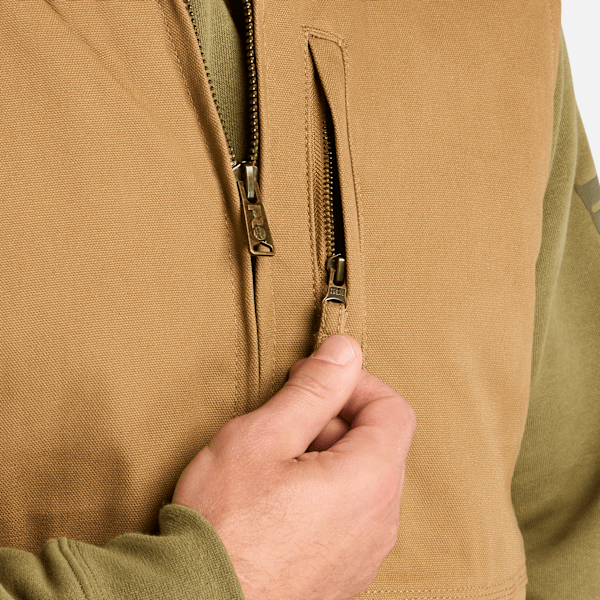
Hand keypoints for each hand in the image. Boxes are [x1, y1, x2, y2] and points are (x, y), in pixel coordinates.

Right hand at [172, 334, 415, 599]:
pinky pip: (351, 515)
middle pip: (380, 444)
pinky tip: (280, 501)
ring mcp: (366, 553)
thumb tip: (345, 351)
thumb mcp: (264, 438)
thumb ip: (313, 390)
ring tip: (277, 464)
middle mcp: (381, 521)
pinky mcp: (346, 573)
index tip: (315, 383)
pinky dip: (326, 492)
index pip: (393, 409)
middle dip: (337, 419)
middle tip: (286, 421)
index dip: (355, 384)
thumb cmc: (224, 523)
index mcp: (370, 481)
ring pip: (364, 480)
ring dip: (329, 456)